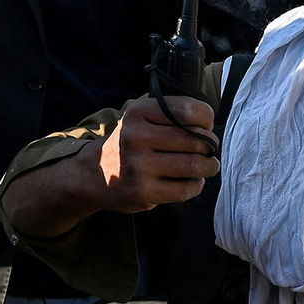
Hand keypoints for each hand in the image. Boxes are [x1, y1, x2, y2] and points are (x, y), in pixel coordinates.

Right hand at [96, 97, 218, 213]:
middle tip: (210, 149)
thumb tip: (210, 125)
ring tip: (208, 165)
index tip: (207, 126)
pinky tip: (193, 181)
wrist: (93, 174)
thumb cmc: (130, 143)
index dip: (207, 119)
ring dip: (209, 166)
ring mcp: (138, 166)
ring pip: (195, 165)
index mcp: (138, 113)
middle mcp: (136, 137)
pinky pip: (185, 189)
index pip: (188, 111)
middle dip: (211, 145)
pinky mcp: (143, 192)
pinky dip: (196, 185)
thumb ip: (172, 114)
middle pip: (196, 140)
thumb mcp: (142, 117)